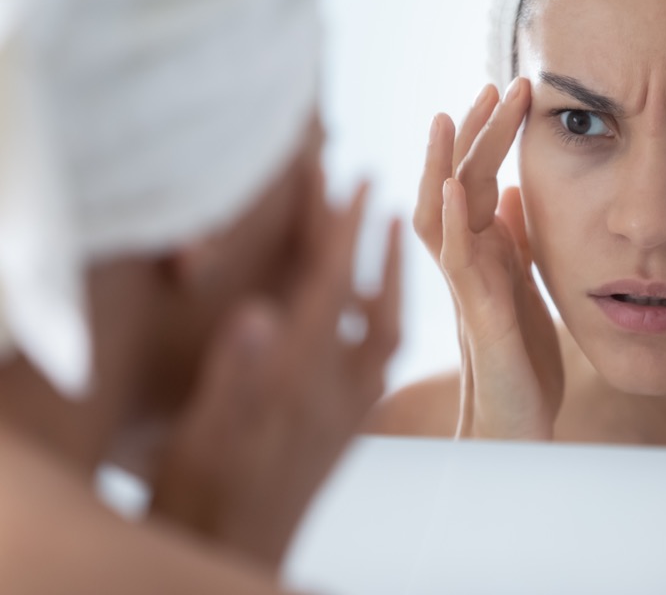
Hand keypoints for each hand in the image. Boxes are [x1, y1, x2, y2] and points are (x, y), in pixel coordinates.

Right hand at [149, 168, 401, 569]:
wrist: (233, 558)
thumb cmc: (203, 500)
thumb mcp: (204, 437)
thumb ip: (235, 376)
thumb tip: (259, 314)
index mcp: (301, 385)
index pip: (331, 290)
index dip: (343, 233)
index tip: (359, 180)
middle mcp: (336, 393)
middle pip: (373, 304)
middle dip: (376, 246)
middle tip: (382, 194)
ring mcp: (346, 411)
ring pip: (384, 332)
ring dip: (388, 280)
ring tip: (391, 237)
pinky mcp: (345, 427)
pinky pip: (377, 360)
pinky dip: (378, 321)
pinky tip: (368, 309)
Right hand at [413, 78, 562, 440]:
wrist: (516, 421)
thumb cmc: (519, 355)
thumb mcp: (525, 282)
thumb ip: (514, 238)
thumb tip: (510, 190)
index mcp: (484, 249)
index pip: (478, 177)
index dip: (491, 134)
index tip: (512, 88)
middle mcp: (468, 260)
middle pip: (459, 181)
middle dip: (476, 131)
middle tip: (497, 82)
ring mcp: (467, 284)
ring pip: (443, 213)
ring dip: (445, 164)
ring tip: (449, 116)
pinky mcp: (478, 314)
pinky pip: (456, 263)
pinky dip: (451, 223)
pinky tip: (452, 189)